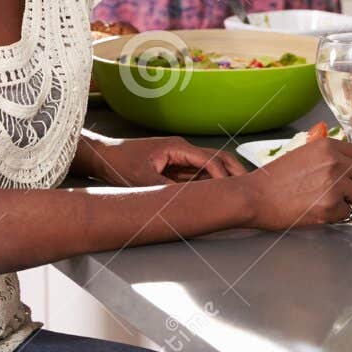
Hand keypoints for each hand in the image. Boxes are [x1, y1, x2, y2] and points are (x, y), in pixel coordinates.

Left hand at [88, 136, 245, 186]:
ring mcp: (178, 158)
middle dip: (233, 174)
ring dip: (223, 180)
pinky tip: (216, 197)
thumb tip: (186, 204)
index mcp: (177, 147)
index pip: (210, 160)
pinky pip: (197, 175)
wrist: (102, 156)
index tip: (235, 192)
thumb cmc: (119, 164)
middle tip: (250, 190)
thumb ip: (166, 191)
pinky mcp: (173, 167)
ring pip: (209, 168)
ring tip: (239, 195)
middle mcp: (182, 150)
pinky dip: (209, 185)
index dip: (224, 177)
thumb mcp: (142, 181)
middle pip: (216, 159)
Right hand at [242, 138, 351, 229]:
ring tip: (337, 203)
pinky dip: (338, 215)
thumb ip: (330, 157)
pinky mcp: (330, 207)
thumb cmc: (275, 179)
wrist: (255, 196)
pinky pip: (349, 213)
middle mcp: (336, 162)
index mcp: (329, 146)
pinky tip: (321, 211)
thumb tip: (351, 166)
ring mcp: (335, 184)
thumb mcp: (305, 154)